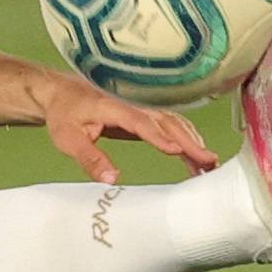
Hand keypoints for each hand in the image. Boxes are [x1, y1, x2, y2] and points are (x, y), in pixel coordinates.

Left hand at [38, 78, 218, 181]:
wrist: (62, 93)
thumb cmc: (64, 114)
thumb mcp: (68, 139)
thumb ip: (90, 158)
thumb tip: (112, 179)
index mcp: (113, 105)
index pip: (140, 120)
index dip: (158, 135)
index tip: (175, 151)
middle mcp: (134, 102)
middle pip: (166, 121)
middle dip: (189, 141)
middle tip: (207, 162)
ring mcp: (143, 106)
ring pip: (174, 123)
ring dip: (193, 142)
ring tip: (209, 165)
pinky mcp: (147, 114)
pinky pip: (171, 126)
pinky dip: (187, 140)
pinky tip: (196, 158)